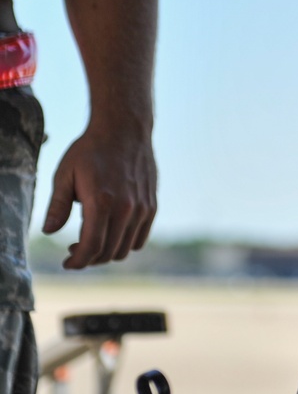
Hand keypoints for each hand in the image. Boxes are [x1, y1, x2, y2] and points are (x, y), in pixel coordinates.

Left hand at [42, 127, 156, 268]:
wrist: (124, 130)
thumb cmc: (91, 150)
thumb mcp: (65, 174)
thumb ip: (57, 205)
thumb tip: (49, 231)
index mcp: (102, 202)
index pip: (92, 246)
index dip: (78, 261)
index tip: (68, 263)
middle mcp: (126, 208)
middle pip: (108, 252)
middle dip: (89, 258)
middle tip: (74, 250)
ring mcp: (143, 208)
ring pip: (125, 249)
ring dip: (107, 252)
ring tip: (93, 240)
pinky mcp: (152, 205)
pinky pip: (140, 237)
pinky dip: (125, 242)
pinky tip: (111, 231)